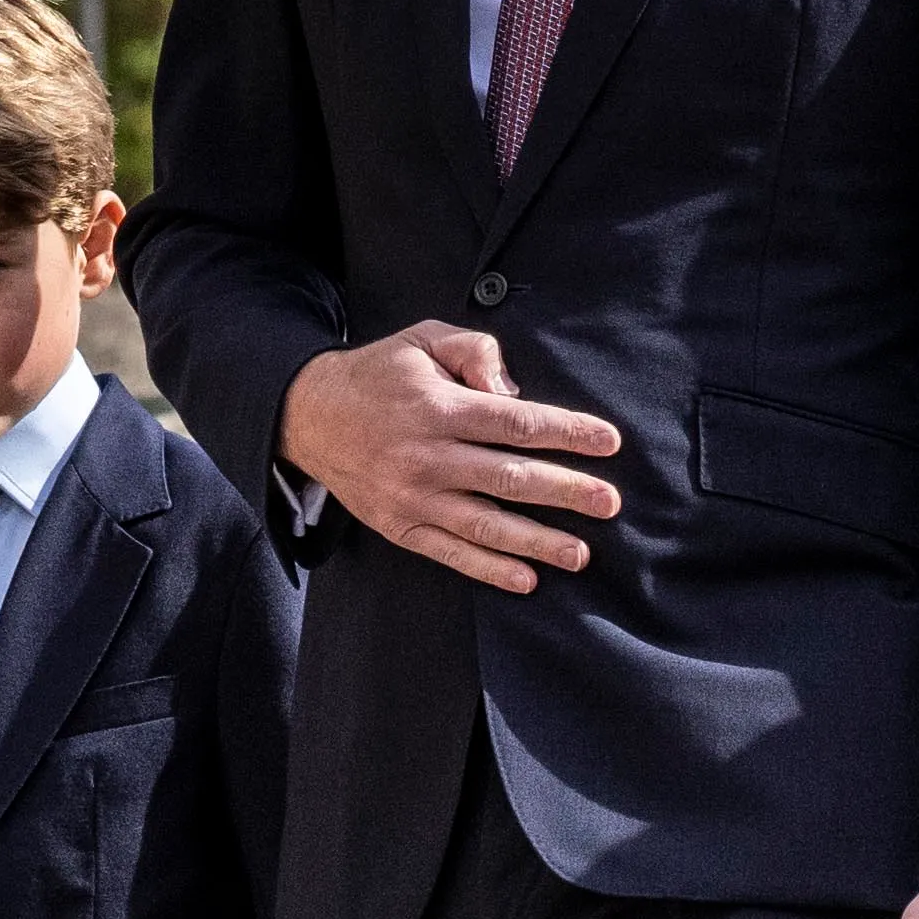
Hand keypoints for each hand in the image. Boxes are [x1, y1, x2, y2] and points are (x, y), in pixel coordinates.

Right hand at [276, 323, 622, 592]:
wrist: (309, 416)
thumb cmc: (379, 374)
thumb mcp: (423, 339)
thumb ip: (475, 351)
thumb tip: (515, 389)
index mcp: (438, 407)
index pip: (516, 422)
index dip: (566, 432)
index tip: (609, 442)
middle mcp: (426, 456)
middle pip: (509, 478)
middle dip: (566, 492)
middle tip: (610, 503)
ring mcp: (412, 497)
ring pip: (485, 525)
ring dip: (537, 542)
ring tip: (581, 553)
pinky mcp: (399, 526)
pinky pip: (450, 553)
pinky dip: (489, 570)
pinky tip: (527, 579)